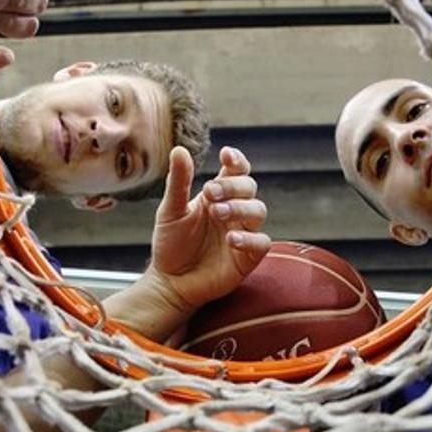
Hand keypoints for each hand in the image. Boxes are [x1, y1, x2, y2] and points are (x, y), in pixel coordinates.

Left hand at [146, 146, 270, 316]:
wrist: (170, 282)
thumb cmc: (171, 244)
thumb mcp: (170, 211)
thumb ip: (178, 182)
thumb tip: (179, 149)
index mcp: (218, 195)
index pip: (237, 171)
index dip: (237, 160)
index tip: (226, 156)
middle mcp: (234, 211)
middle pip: (249, 187)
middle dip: (233, 186)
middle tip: (210, 193)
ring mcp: (244, 232)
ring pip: (258, 211)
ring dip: (240, 207)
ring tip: (217, 213)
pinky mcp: (249, 257)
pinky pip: (262, 242)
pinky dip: (249, 238)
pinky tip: (230, 239)